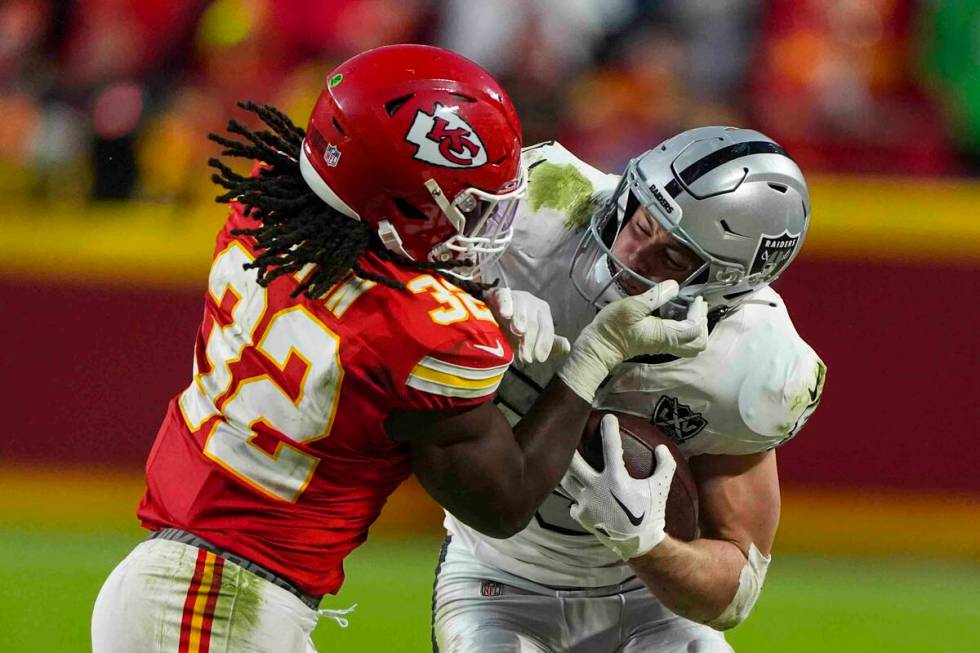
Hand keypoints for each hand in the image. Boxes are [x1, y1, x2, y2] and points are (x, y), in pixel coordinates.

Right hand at [486, 287, 571, 364]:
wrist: (492, 314)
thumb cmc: (515, 329)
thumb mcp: (532, 338)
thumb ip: (548, 343)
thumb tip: (568, 347)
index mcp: (543, 312)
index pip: (547, 329)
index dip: (543, 344)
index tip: (538, 359)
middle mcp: (532, 302)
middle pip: (534, 322)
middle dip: (530, 341)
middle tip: (525, 358)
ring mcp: (517, 296)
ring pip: (521, 308)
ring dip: (521, 320)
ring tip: (519, 333)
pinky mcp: (501, 294)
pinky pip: (505, 297)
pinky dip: (506, 305)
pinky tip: (505, 314)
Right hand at [557, 280, 707, 401]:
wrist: (598, 347)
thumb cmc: (613, 327)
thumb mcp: (632, 307)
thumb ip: (655, 296)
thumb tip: (674, 286)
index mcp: (666, 335)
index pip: (695, 328)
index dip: (699, 312)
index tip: (694, 298)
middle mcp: (668, 343)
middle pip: (699, 343)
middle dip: (702, 323)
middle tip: (696, 305)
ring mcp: (662, 346)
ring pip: (691, 344)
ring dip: (696, 327)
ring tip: (689, 309)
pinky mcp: (656, 344)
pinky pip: (681, 341)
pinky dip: (686, 329)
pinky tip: (676, 315)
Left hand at [560, 414, 676, 559]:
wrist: (639, 544)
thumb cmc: (651, 514)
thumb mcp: (661, 488)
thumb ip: (665, 466)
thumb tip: (661, 448)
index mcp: (616, 479)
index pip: (611, 446)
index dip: (609, 428)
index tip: (608, 417)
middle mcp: (596, 487)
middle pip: (572, 460)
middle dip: (569, 445)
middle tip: (570, 435)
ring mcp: (585, 502)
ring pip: (565, 480)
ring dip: (565, 469)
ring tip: (563, 459)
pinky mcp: (580, 514)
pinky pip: (571, 501)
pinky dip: (574, 496)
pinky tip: (577, 493)